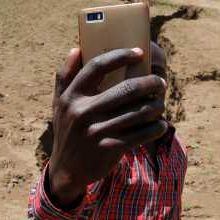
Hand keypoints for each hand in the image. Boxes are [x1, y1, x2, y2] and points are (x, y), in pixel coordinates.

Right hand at [49, 48, 167, 205]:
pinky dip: (156, 128)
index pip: (97, 66)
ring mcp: (97, 131)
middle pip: (127, 89)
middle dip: (150, 83)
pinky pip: (142, 134)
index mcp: (72, 95)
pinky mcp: (110, 148)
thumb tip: (77, 48)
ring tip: (160, 103)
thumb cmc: (67, 130)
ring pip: (139, 111)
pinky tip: (160, 124)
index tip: (139, 52)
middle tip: (160, 82)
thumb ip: (64, 75)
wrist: (66, 170)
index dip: (121, 55)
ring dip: (157, 105)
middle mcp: (83, 111)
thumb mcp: (58, 103)